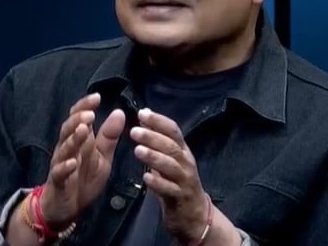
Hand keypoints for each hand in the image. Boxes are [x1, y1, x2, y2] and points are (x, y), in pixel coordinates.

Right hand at [41, 93, 125, 227]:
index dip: (85, 106)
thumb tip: (119, 112)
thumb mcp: (102, 157)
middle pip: (68, 129)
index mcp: (78, 140)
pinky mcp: (57, 181)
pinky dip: (65, 167)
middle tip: (90, 113)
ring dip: (73, 139)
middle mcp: (67, 148)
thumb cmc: (84, 178)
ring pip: (64, 148)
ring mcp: (60, 163)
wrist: (67, 207)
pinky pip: (59, 172)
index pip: (78, 117)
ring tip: (84, 129)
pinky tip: (72, 162)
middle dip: (78, 119)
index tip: (97, 97)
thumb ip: (109, 136)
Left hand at [130, 108, 207, 242]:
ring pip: (171, 166)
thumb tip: (144, 114)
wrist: (194, 214)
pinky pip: (169, 189)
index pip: (173, 130)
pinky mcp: (181, 197)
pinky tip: (146, 177)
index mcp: (182, 150)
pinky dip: (158, 183)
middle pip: (171, 146)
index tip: (142, 113)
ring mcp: (185, 180)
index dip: (158, 121)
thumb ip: (157, 138)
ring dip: (154, 157)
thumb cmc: (177, 181)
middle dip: (153, 137)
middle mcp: (186, 162)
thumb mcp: (169, 158)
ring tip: (137, 150)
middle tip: (133, 131)